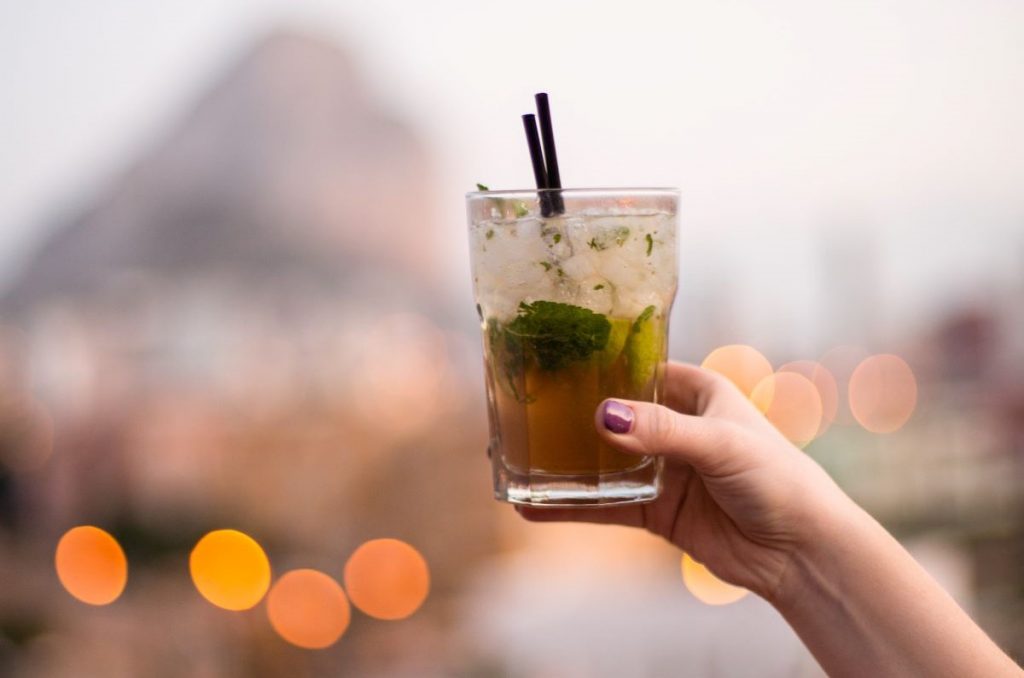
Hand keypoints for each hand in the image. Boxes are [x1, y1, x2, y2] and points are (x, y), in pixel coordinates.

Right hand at [519, 361, 852, 600]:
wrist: (800, 552)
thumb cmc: (778, 479)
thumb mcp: (722, 444)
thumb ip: (663, 431)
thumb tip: (603, 415)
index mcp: (694, 392)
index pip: (635, 368)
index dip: (596, 365)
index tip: (549, 361)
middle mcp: (674, 426)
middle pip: (610, 415)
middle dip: (567, 415)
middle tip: (517, 412)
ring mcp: (662, 469)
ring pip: (601, 462)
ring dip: (564, 463)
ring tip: (512, 460)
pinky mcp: (656, 511)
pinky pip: (605, 505)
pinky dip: (572, 507)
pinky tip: (534, 507)